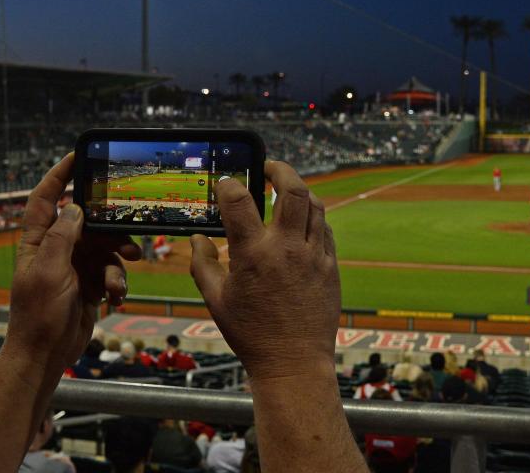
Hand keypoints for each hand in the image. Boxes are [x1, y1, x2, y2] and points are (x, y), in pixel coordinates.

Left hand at [2, 153, 139, 371]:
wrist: (45, 355)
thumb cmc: (38, 315)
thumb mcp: (50, 271)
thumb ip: (62, 236)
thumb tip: (74, 206)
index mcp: (38, 241)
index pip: (45, 199)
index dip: (58, 175)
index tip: (76, 156)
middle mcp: (56, 249)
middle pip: (87, 222)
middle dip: (108, 228)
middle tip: (126, 234)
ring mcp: (74, 267)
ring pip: (105, 249)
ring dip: (116, 263)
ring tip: (117, 279)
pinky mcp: (89, 284)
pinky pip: (110, 272)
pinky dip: (116, 283)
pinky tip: (114, 297)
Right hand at [190, 161, 338, 380]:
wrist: (293, 362)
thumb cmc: (250, 333)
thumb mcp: (215, 299)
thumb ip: (202, 264)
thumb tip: (198, 239)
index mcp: (253, 254)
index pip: (238, 200)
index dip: (228, 185)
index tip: (225, 184)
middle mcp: (286, 249)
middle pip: (292, 189)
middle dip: (280, 169)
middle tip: (268, 167)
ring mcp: (313, 256)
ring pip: (314, 205)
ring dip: (299, 190)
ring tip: (286, 190)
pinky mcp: (330, 267)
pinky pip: (325, 230)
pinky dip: (313, 217)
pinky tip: (302, 222)